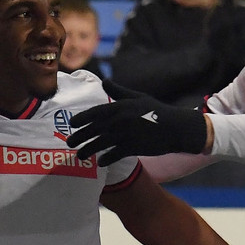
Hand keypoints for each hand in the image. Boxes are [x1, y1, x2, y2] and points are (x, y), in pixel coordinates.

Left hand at [65, 80, 207, 165]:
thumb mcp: (137, 97)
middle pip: (95, 129)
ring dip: (89, 150)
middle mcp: (121, 120)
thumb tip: (104, 81)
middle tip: (69, 143)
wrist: (176, 127)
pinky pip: (115, 154)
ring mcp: (126, 135)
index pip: (96, 112)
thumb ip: (118, 91)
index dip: (83, 118)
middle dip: (80, 136)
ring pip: (101, 143)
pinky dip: (107, 159)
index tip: (73, 124)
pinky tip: (100, 163)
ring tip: (80, 155)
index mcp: (121, 106)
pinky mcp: (133, 147)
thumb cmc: (156, 111)